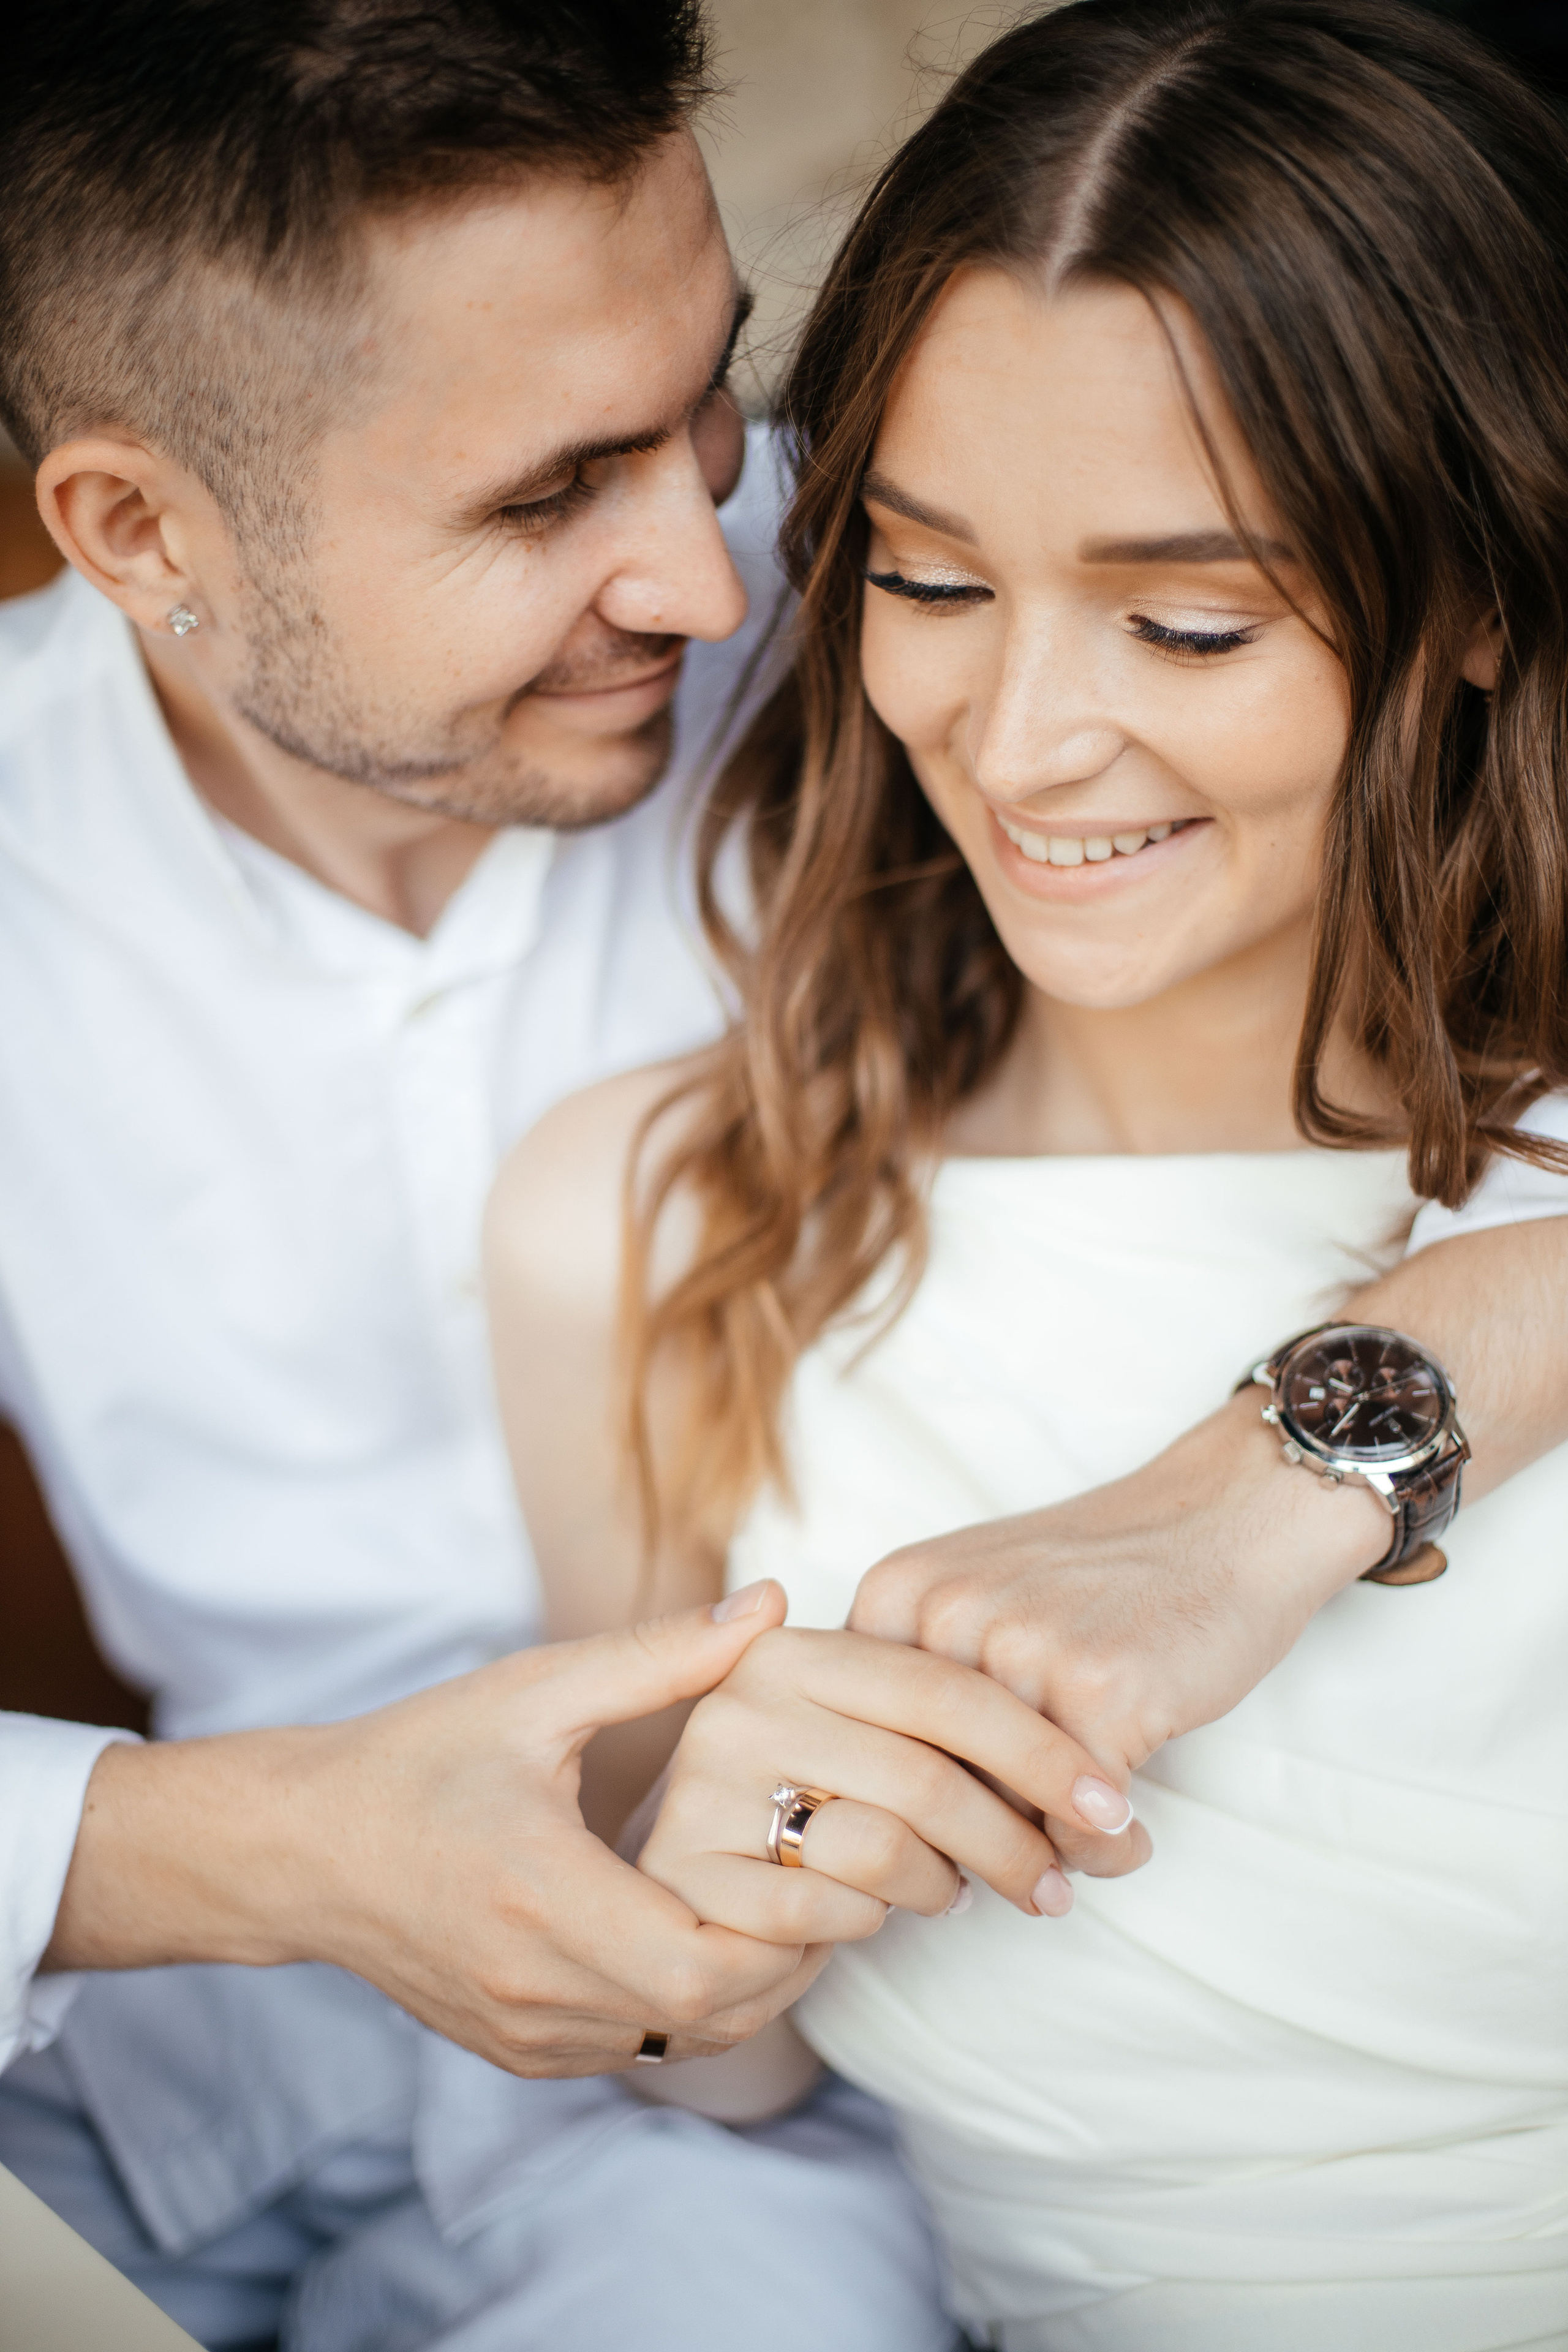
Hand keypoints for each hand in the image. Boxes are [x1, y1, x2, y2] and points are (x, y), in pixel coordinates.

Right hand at [45, 1584, 821, 2076]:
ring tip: (784, 1904)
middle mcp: (536, 1986)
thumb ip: (661, 1654)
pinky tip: (709, 1934)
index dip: (787, 1927)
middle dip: (790, 1958)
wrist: (299, 1847)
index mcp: (544, 1897)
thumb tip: (769, 1602)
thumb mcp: (537, 1691)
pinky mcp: (518, 2049)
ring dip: (749, 1987)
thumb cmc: (415, 1758)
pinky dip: (690, 2007)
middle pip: (713, 2015)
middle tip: (830, 1881)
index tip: (819, 1858)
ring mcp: (526, 2032)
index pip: (707, 1963)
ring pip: (682, 2042)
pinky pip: (636, 2048)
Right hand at [637, 1623, 1149, 1942]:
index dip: (1042, 1752)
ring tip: (961, 1893)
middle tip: (1061, 1887)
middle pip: (927, 1776)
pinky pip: (824, 1911)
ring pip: (883, 1848)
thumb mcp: (862, 1729)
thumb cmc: (806, 1790)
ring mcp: (705, 1787)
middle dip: (1016, 1842)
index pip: (946, 1690)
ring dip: (947, 1886)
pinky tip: (879, 1916)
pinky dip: (871, 1924)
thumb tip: (1109, 1792)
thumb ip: (948, 1720)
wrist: (683, 1866)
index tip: (1113, 1807)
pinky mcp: (690, 1873)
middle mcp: (741, 1702)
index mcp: (793, 1647)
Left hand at [849, 1390, 1390, 1816]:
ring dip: (1040, 1859)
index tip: (935, 1842)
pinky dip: (1104, 1852)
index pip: (857, 1745)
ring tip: (1072, 1855)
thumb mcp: (979, 1596)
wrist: (1226, 1517)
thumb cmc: (1105, 1575)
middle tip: (1010, 1873)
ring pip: (995, 1819)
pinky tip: (1128, 1836)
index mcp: (897, 1594)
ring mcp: (1018, 1653)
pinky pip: (1076, 1829)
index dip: (896, 1810)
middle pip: (920, 1790)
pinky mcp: (1099, 1693)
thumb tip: (885, 1815)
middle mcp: (942, 1618)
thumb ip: (924, 1680)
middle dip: (963, 1852)